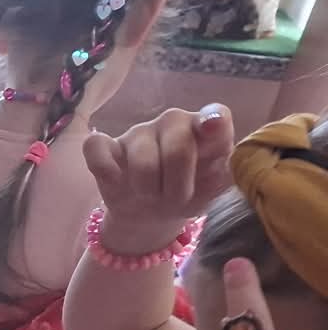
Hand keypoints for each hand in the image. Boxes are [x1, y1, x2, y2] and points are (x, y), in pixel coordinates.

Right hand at [85, 105, 232, 254]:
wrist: (152, 213)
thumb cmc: (189, 194)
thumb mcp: (215, 190)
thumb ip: (228, 174)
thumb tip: (232, 166)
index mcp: (205, 129)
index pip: (215, 116)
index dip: (213, 122)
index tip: (212, 129)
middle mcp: (173, 122)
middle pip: (177, 148)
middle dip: (176, 185)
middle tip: (175, 200)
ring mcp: (139, 132)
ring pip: (141, 159)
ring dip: (146, 189)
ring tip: (149, 196)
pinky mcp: (106, 146)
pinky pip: (96, 148)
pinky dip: (104, 167)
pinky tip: (115, 182)